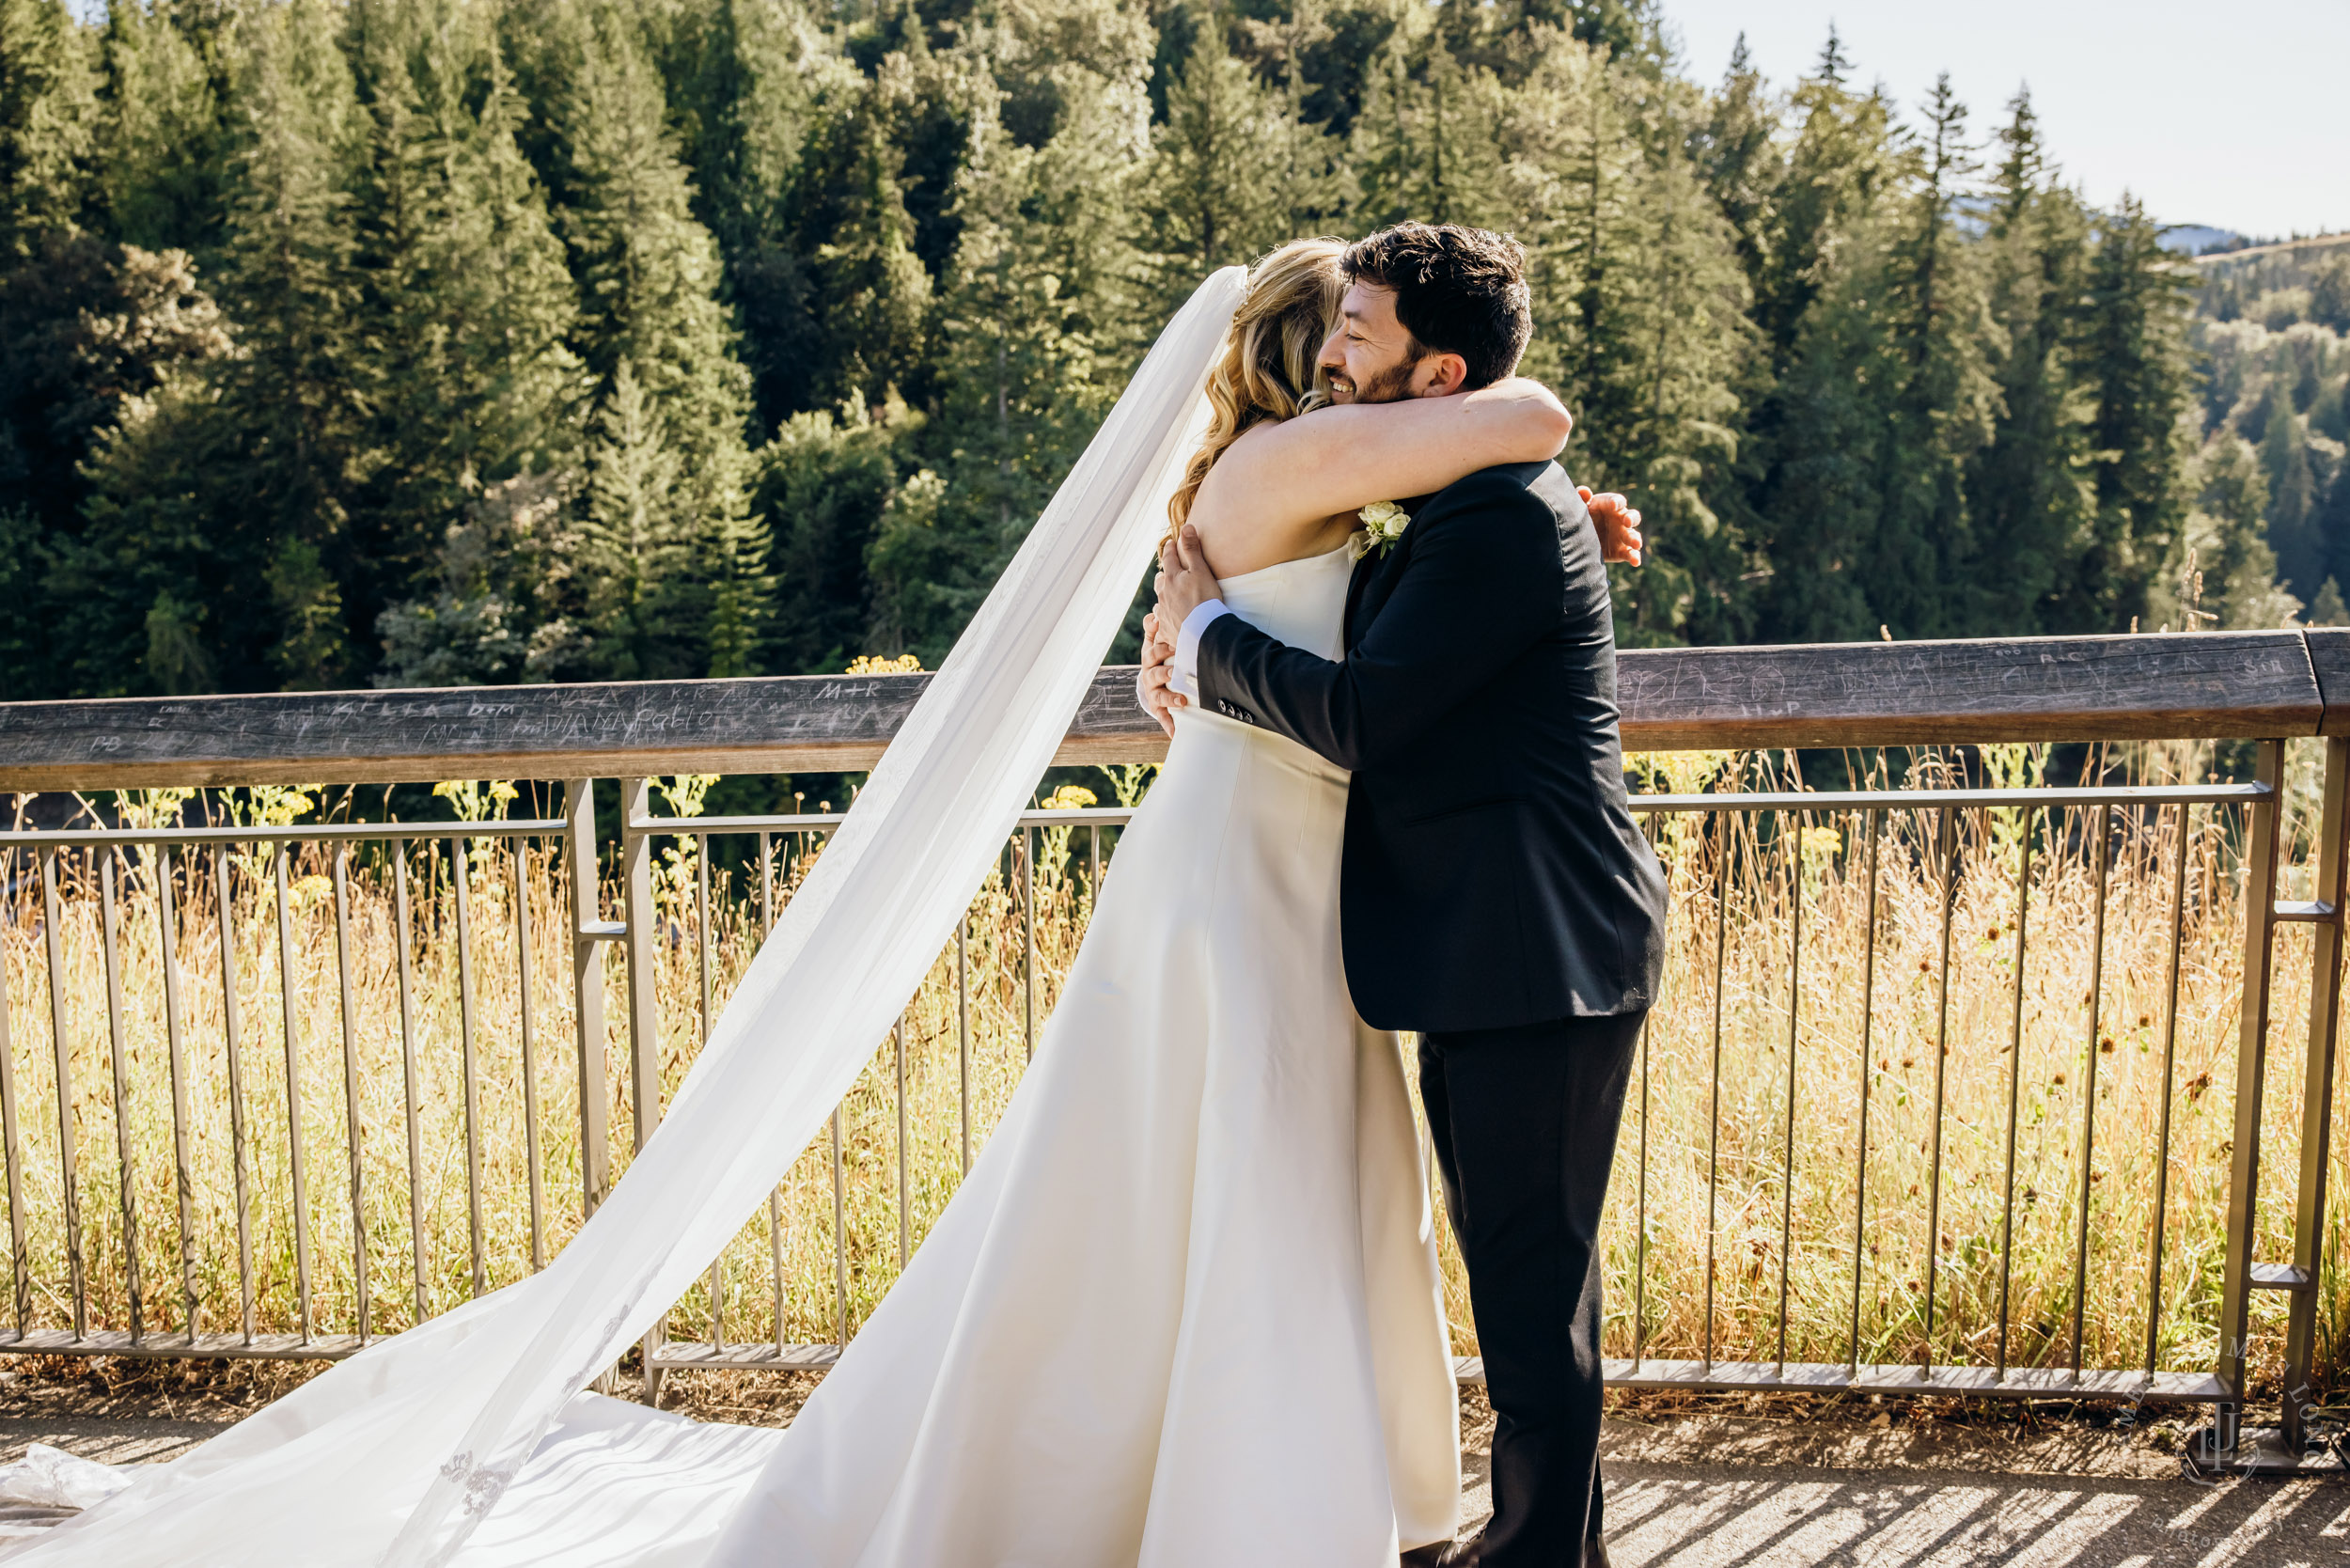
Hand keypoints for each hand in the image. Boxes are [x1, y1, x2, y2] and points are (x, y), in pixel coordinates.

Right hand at [1136, 609, 1183, 737]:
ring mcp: (1153, 693)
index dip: (1160, 649)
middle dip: (1165, 674)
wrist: (1158, 678)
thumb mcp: (1159, 639)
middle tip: (1176, 673)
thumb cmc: (1163, 655)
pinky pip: (1163, 717)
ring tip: (1182, 702)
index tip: (1173, 646)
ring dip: (1169, 699)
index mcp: (1150, 658)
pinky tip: (1174, 732)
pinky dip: (1168, 724)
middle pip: (1153, 674)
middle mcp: (1149, 676)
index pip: (1152, 652)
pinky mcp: (1159, 708)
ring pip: (1158, 696)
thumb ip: (1157, 627)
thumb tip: (1154, 613)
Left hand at [1154, 524, 1221, 642]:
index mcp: (1171, 578)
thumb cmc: (1204, 599)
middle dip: (1164, 574)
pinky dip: (1165, 618)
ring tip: (1168, 596)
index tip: (1170, 542)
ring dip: (1164, 596)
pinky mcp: (1167, 630)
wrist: (1203, 631)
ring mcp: (1164, 613)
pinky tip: (1168, 620)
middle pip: (1161, 581)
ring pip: (1160, 601)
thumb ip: (1192, 549)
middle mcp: (1164, 595)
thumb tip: (1185, 526)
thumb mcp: (1200, 570)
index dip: (1170, 548)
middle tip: (1167, 571)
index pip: (1168, 558)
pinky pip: (1162, 623)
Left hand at [1583, 487, 1642, 566]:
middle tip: (1627, 522)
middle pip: (1632, 516)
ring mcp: (1622, 535)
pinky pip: (1630, 553)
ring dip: (1636, 539)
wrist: (1578, 540)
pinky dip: (1634, 557)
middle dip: (1632, 518)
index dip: (1617, 502)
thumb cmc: (1581, 518)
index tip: (1613, 505)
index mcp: (1610, 506)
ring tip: (1636, 544)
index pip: (1618, 501)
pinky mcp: (1621, 551)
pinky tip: (1636, 562)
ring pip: (1633, 535)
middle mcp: (1620, 520)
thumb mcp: (1580, 508)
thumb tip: (1584, 491)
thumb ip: (1581, 498)